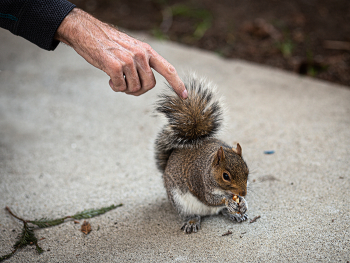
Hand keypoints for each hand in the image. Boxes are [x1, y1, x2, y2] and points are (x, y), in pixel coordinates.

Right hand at [55, 8, 186, 98]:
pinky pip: (120, 87)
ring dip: (124, 89)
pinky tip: (109, 79)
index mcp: (147, 51)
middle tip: (127, 86)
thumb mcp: (131, 49)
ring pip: (134, 88)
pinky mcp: (115, 66)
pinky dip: (115, 87)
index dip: (177, 83)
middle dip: (139, 90)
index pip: (168, 69)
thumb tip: (146, 84)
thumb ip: (142, 64)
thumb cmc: (109, 44)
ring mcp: (129, 60)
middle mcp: (141, 55)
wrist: (87, 32)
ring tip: (116, 79)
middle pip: (149, 85)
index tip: (184, 96)